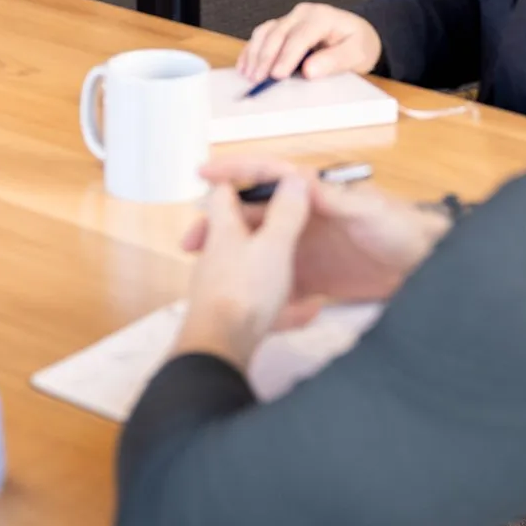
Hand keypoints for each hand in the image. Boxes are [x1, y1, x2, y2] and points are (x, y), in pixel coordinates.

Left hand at [173, 173, 312, 370]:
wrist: (220, 349)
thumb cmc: (245, 291)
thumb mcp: (275, 245)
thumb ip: (286, 212)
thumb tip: (295, 177)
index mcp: (225, 229)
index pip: (223, 192)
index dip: (237, 178)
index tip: (253, 176)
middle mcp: (216, 254)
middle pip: (235, 230)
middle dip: (259, 226)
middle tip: (288, 226)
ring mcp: (218, 286)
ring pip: (248, 267)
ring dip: (273, 265)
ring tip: (300, 270)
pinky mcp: (227, 315)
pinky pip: (259, 302)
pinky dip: (282, 303)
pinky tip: (308, 312)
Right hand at [183, 156, 449, 313]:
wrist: (426, 267)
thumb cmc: (399, 226)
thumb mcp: (365, 209)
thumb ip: (331, 198)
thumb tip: (295, 181)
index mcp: (311, 193)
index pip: (266, 176)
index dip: (234, 172)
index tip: (202, 174)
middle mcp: (301, 218)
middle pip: (251, 216)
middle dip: (218, 224)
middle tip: (189, 242)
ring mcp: (303, 249)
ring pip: (256, 249)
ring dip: (230, 257)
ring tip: (202, 274)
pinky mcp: (312, 280)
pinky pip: (275, 283)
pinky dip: (256, 291)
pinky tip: (237, 302)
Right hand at [238, 1, 381, 84]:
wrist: (357, 34)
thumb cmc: (358, 43)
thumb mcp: (357, 53)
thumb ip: (335, 60)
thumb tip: (309, 70)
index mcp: (322, 17)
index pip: (300, 36)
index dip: (287, 56)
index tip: (277, 75)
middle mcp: (302, 14)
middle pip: (278, 33)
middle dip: (266, 58)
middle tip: (258, 80)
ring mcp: (290, 19)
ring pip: (266, 32)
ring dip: (255, 54)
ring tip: (249, 76)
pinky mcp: (282, 27)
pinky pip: (262, 35)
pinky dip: (252, 50)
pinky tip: (245, 65)